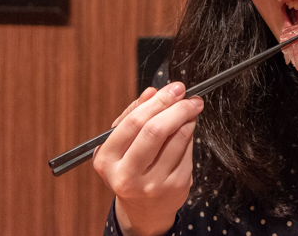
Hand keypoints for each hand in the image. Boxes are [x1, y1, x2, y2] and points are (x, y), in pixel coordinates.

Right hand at [93, 82, 203, 235]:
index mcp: (107, 160)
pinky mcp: (176, 187)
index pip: (134, 123)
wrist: (143, 208)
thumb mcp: (121, 144)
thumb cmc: (130, 167)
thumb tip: (153, 92)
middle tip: (189, 97)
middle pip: (155, 130)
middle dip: (177, 107)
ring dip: (188, 119)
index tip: (174, 89)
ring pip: (177, 139)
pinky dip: (189, 135)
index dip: (158, 101)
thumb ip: (133, 115)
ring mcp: (153, 184)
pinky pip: (187, 151)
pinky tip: (187, 130)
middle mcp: (127, 175)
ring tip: (190, 110)